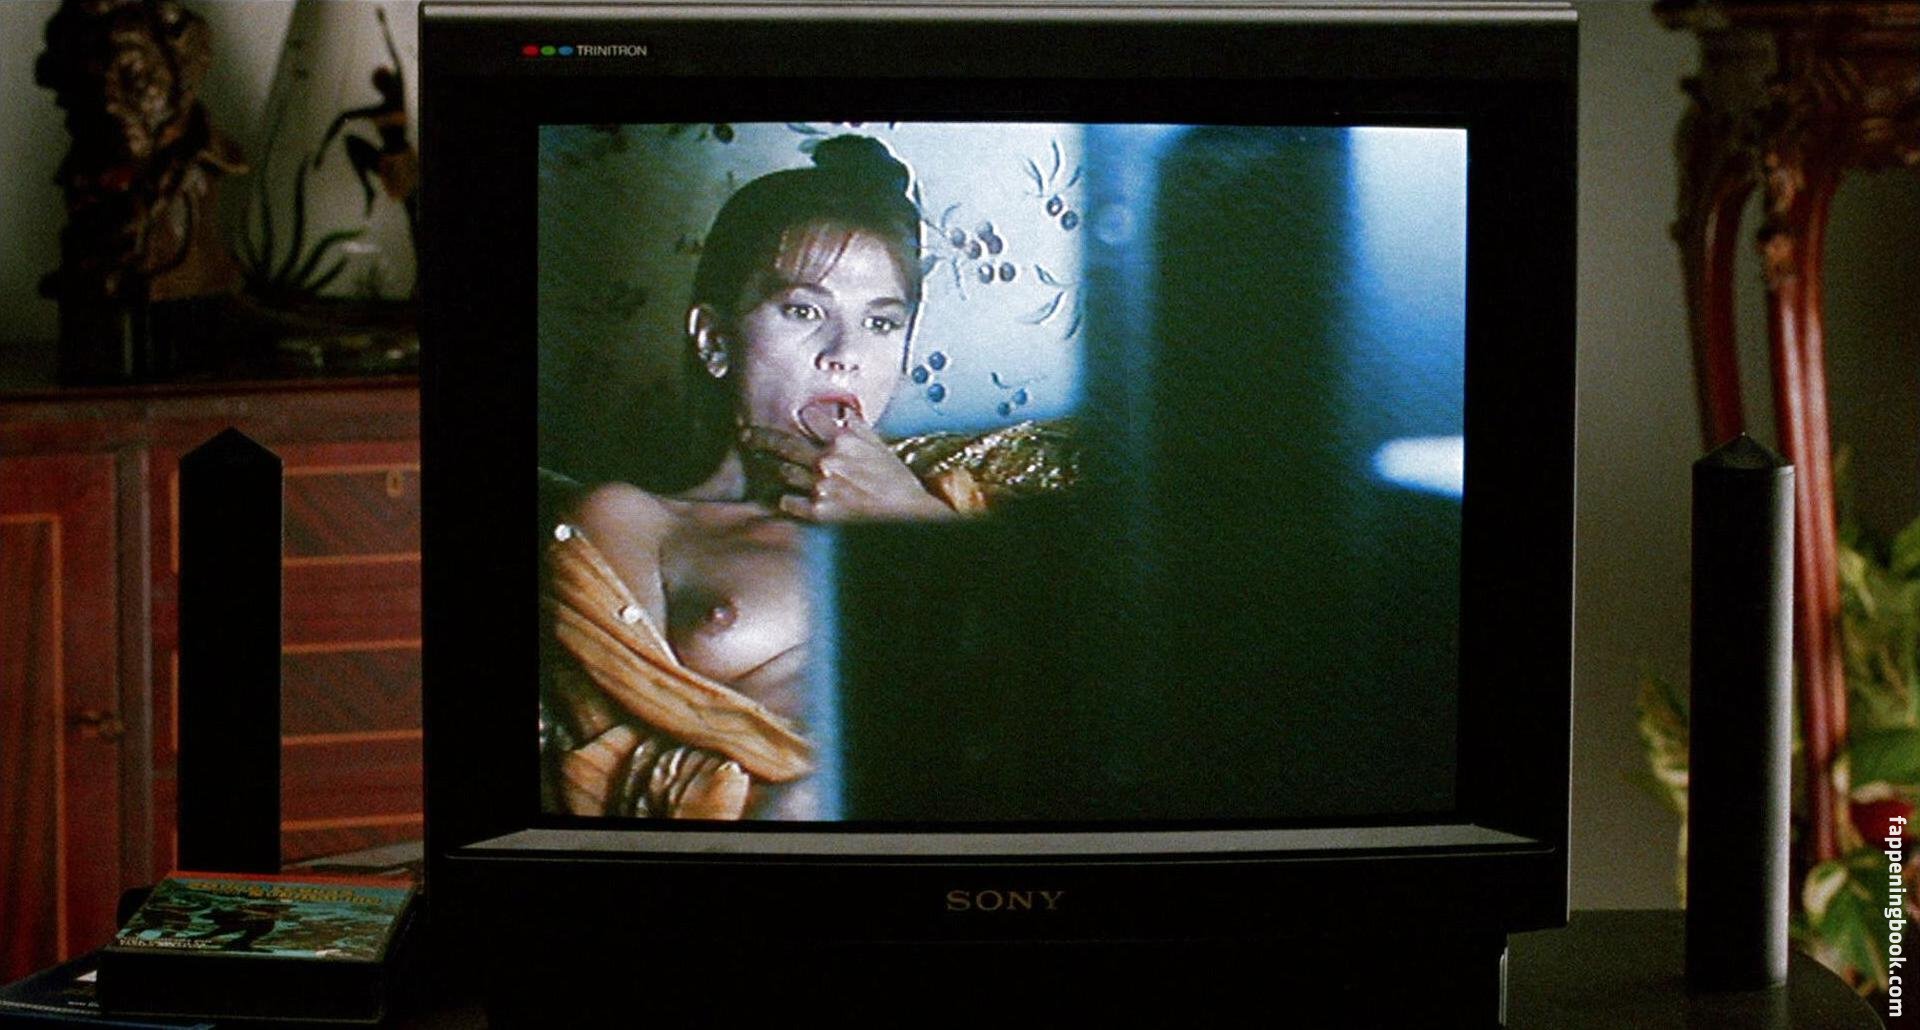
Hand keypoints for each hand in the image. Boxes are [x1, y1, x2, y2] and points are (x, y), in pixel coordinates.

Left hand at [741, 419, 956, 522]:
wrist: (907, 513)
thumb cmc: (896, 482)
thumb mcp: (879, 446)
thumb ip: (856, 428)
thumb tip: (843, 412)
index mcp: (844, 439)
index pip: (809, 417)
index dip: (800, 417)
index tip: (789, 418)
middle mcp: (828, 460)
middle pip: (783, 444)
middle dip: (760, 437)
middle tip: (746, 434)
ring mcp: (820, 486)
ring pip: (782, 472)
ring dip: (774, 469)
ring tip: (763, 466)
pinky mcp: (817, 511)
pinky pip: (787, 502)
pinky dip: (785, 499)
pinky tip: (786, 497)